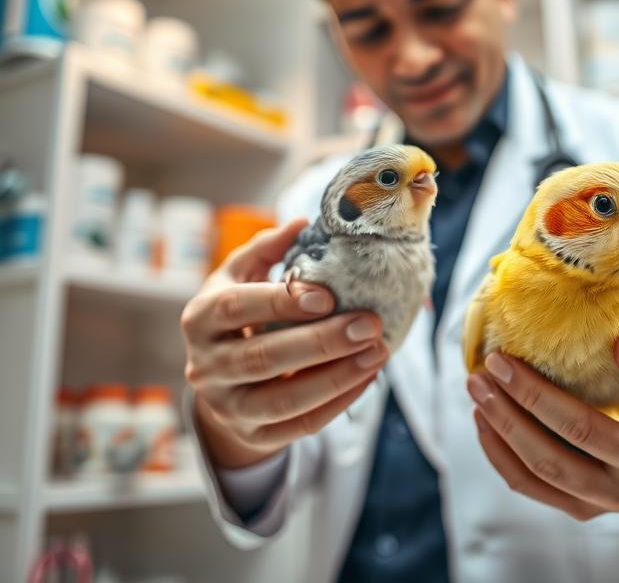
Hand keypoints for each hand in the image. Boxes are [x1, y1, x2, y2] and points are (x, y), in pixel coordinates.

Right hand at [181, 218, 388, 468]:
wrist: (221, 383)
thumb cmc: (239, 316)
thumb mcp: (239, 278)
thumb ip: (266, 249)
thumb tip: (302, 222)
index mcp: (200, 318)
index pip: (235, 308)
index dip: (280, 302)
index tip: (328, 296)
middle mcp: (205, 366)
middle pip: (263, 358)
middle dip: (322, 343)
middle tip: (370, 325)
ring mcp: (227, 406)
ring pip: (282, 400)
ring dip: (337, 378)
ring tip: (378, 353)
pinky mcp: (252, 436)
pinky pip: (299, 427)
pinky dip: (338, 403)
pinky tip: (368, 377)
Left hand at [467, 340, 618, 520]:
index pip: (583, 429)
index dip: (538, 396)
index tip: (506, 360)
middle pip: (550, 457)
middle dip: (508, 413)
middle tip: (481, 374)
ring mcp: (595, 505)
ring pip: (533, 476)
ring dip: (498, 433)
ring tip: (476, 392)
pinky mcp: (575, 508)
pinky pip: (529, 486)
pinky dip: (499, 455)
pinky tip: (484, 421)